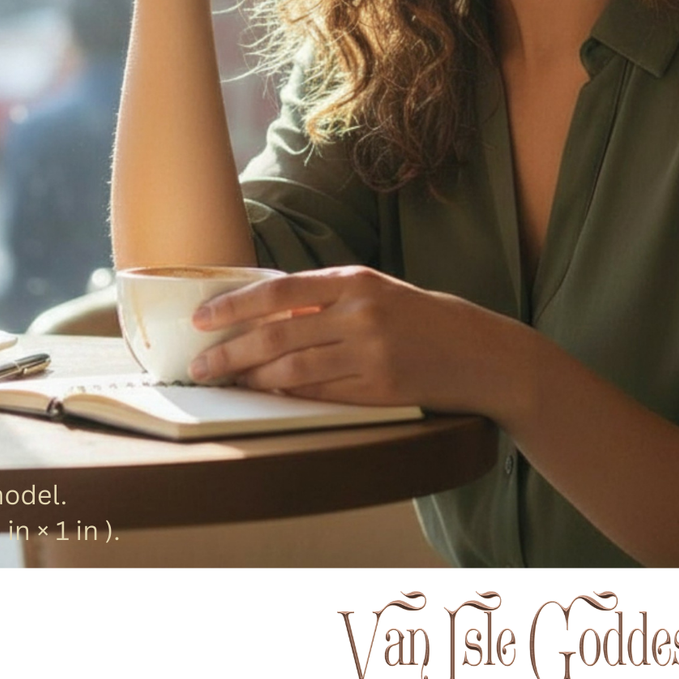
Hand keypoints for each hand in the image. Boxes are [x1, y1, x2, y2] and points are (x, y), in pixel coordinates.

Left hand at [186, 267, 510, 411]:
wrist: (478, 352)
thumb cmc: (417, 318)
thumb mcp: (374, 291)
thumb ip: (324, 298)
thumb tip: (261, 312)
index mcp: (354, 281)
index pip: (278, 291)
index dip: (234, 306)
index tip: (202, 319)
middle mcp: (360, 314)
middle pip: (277, 334)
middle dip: (230, 351)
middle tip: (200, 365)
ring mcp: (371, 355)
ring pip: (293, 370)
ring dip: (252, 379)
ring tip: (226, 383)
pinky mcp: (380, 391)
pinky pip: (321, 396)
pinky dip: (287, 397)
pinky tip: (266, 397)